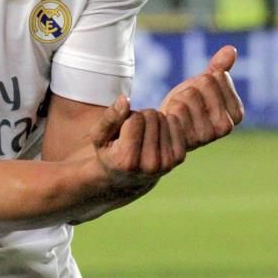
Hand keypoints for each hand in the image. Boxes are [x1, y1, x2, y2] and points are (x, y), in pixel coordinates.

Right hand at [66, 96, 186, 223]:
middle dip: (141, 117)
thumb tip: (126, 99)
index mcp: (126, 160)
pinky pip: (176, 124)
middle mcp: (149, 165)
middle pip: (151, 116)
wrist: (127, 178)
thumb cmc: (109, 152)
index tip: (121, 129)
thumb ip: (110, 117)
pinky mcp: (178, 159)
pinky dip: (166, 123)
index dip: (127, 117)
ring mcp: (166, 163)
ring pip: (164, 118)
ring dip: (153, 121)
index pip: (135, 118)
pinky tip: (156, 134)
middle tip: (133, 131)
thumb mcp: (99, 135)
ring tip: (143, 134)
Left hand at [159, 45, 243, 150]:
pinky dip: (170, 108)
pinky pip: (177, 108)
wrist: (165, 127)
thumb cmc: (187, 104)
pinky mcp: (189, 139)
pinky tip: (171, 119)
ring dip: (178, 98)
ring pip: (190, 94)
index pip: (219, 76)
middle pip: (205, 82)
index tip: (199, 94)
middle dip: (190, 87)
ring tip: (178, 111)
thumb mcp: (203, 83)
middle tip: (185, 103)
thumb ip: (219, 67)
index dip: (203, 80)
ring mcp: (209, 134)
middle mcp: (226, 126)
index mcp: (237, 112)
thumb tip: (231, 49)